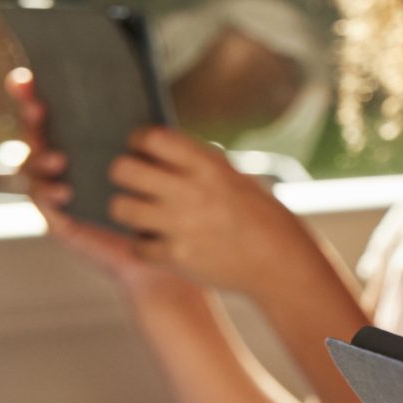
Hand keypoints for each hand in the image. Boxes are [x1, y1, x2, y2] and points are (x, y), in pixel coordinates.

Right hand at [9, 67, 171, 286]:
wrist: (161, 240)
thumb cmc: (157, 190)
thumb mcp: (149, 154)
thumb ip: (136, 129)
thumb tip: (140, 89)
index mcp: (77, 138)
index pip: (47, 110)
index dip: (30, 93)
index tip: (26, 79)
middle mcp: (59, 160)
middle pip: (33, 133)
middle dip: (30, 119)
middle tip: (39, 110)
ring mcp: (53, 188)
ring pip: (30, 168)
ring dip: (39, 161)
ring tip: (60, 160)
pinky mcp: (57, 218)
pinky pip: (42, 203)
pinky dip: (48, 194)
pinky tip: (64, 191)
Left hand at [105, 126, 313, 297]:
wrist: (282, 265)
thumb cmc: (263, 218)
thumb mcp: (237, 179)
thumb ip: (200, 166)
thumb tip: (161, 152)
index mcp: (209, 167)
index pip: (152, 138)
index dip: (138, 139)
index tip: (140, 147)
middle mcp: (191, 192)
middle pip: (123, 170)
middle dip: (123, 173)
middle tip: (133, 181)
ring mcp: (181, 226)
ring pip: (121, 208)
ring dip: (128, 209)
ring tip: (143, 213)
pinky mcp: (176, 257)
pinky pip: (136, 246)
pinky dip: (144, 245)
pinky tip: (160, 242)